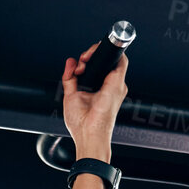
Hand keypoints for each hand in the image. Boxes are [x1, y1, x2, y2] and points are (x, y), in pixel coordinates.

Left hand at [60, 41, 127, 160]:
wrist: (88, 135)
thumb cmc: (82, 124)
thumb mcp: (71, 95)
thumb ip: (70, 78)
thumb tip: (70, 62)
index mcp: (102, 90)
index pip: (100, 67)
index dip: (89, 60)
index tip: (78, 65)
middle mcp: (112, 86)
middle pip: (107, 60)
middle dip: (91, 55)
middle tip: (79, 64)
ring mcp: (116, 85)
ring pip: (113, 57)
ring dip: (95, 53)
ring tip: (83, 62)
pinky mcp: (118, 83)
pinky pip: (119, 60)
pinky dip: (104, 53)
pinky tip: (89, 59)